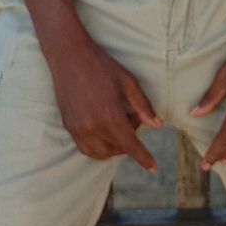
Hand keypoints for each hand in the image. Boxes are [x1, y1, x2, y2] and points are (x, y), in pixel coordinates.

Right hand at [47, 31, 161, 170]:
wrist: (69, 56)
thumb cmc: (101, 66)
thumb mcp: (128, 82)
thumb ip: (143, 106)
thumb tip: (157, 124)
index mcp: (110, 116)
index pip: (131, 146)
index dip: (144, 158)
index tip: (153, 168)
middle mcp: (93, 127)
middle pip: (117, 149)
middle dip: (130, 141)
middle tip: (133, 117)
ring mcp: (78, 128)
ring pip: (101, 153)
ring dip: (114, 147)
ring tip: (119, 125)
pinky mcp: (69, 126)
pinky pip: (85, 148)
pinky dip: (98, 149)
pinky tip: (105, 136)